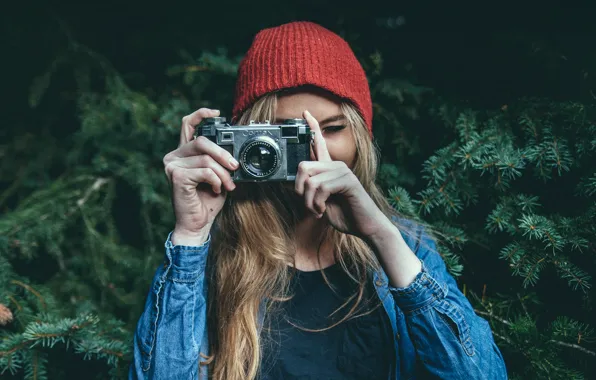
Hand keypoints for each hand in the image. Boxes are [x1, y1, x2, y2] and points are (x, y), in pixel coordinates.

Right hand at [163, 108, 238, 243]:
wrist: (198, 224)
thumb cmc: (207, 201)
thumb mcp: (218, 175)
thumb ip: (219, 160)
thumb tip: (234, 152)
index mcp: (183, 153)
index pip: (188, 125)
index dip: (201, 114)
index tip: (217, 113)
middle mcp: (174, 156)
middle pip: (202, 141)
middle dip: (223, 154)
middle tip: (235, 167)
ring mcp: (172, 165)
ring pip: (206, 158)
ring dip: (223, 173)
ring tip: (228, 185)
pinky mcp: (176, 176)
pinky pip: (205, 171)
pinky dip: (216, 180)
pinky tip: (215, 189)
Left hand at [294, 110, 390, 239]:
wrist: (365, 226)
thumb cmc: (345, 214)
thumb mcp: (321, 202)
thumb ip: (310, 191)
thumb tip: (294, 185)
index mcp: (329, 169)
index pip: (319, 143)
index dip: (312, 127)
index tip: (305, 113)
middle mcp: (335, 166)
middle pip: (302, 167)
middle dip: (299, 191)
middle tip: (310, 206)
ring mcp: (342, 171)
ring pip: (310, 182)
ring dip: (309, 202)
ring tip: (319, 211)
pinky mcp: (347, 180)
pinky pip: (321, 189)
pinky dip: (317, 204)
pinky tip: (324, 210)